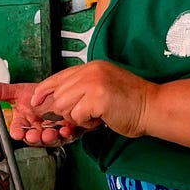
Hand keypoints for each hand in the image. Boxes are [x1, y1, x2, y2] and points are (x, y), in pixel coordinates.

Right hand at [0, 82, 96, 146]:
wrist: (65, 90)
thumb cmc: (41, 94)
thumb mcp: (19, 90)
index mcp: (23, 121)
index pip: (17, 131)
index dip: (18, 133)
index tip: (19, 132)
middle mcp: (36, 128)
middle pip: (32, 139)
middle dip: (34, 138)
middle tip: (35, 134)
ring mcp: (51, 131)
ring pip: (48, 141)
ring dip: (49, 138)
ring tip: (51, 131)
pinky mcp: (66, 133)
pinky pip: (66, 138)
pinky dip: (67, 134)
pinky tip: (66, 128)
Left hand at [29, 61, 157, 138]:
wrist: (153, 107)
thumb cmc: (131, 102)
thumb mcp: (103, 87)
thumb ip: (83, 88)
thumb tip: (59, 100)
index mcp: (91, 67)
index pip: (57, 77)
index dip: (43, 90)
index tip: (35, 100)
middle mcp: (91, 71)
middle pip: (58, 95)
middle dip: (64, 111)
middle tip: (81, 116)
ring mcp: (94, 83)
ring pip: (65, 106)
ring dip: (76, 117)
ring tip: (94, 116)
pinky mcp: (98, 98)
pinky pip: (77, 116)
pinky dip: (86, 123)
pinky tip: (100, 119)